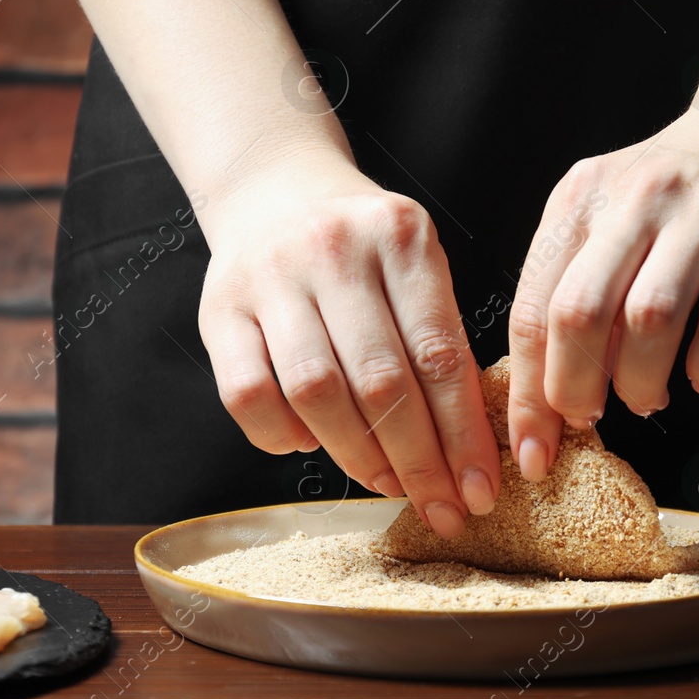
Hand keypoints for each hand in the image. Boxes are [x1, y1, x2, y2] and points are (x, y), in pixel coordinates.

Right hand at [197, 152, 500, 536]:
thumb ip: (439, 336)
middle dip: (419, 462)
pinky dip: (283, 437)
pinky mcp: (218, 310)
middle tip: (443, 508)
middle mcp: (333, 251)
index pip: (439, 355)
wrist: (275, 189)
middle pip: (381, 382)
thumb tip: (467, 450)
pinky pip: (249, 396)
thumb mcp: (417, 263)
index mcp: (400, 238)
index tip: (480, 490)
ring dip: (358, 456)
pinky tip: (311, 444)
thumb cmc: (363, 246)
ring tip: (387, 484)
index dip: (462, 436)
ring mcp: (270, 279)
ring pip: (316, 393)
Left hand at [506, 112, 698, 480]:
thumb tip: (549, 390)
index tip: (530, 444)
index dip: (527, 390)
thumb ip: (574, 287)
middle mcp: (634, 198)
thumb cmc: (674, 194)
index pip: (533, 307)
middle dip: (575, 389)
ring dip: (642, 381)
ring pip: (652, 318)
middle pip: (580, 312)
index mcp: (580, 198)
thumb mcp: (606, 216)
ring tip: (646, 396)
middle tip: (587, 418)